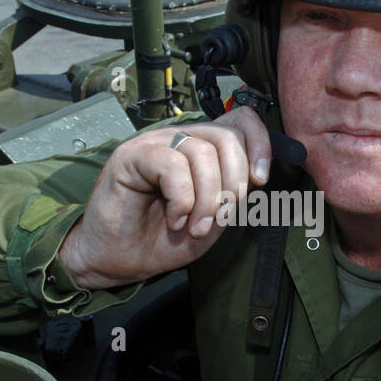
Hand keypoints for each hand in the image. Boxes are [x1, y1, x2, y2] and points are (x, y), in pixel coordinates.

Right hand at [59, 107, 271, 288]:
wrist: (119, 259)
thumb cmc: (162, 238)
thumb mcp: (214, 218)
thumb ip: (234, 192)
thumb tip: (257, 173)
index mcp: (202, 147)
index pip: (240, 120)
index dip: (259, 143)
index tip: (260, 180)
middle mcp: (179, 138)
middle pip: (226, 137)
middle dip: (233, 183)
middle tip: (221, 217)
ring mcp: (154, 143)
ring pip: (201, 152)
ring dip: (207, 200)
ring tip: (195, 227)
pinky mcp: (131, 155)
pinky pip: (172, 165)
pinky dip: (182, 199)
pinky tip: (175, 220)